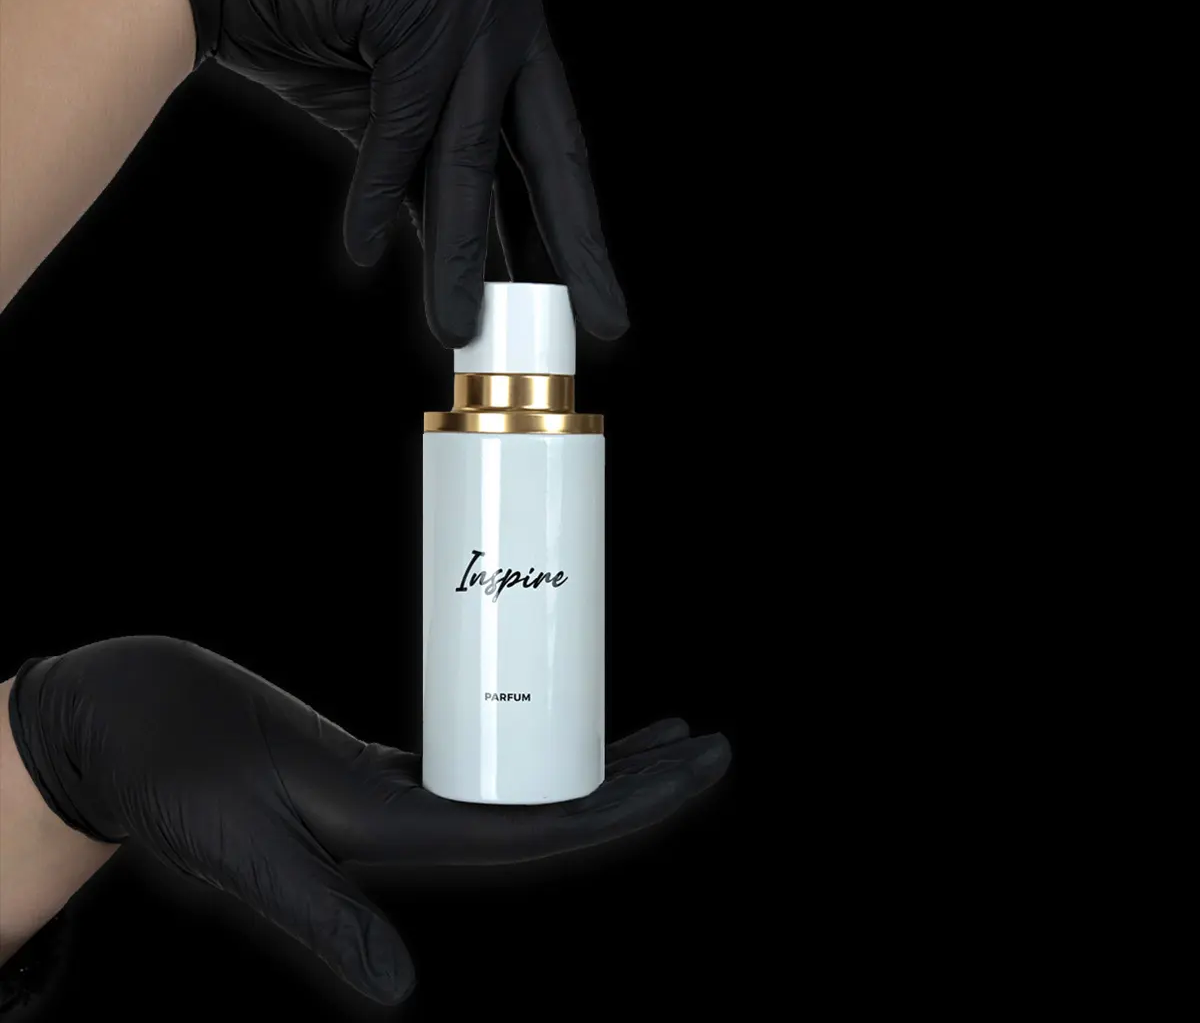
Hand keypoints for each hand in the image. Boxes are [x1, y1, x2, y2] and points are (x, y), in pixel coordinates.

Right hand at [8, 636, 729, 1003]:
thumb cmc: (172, 784)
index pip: (542, 832)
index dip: (626, 801)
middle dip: (637, 782)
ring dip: (592, 762)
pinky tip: (553, 716)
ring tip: (662, 732)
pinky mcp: (378, 773)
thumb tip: (402, 1000)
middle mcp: (414, 830)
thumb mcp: (239, 855)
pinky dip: (526, 736)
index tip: (697, 762)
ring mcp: (400, 801)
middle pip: (551, 810)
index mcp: (398, 846)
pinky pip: (477, 757)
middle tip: (710, 742)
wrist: (127, 729)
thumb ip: (318, 923)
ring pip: (520, 784)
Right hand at [114, 0, 628, 346]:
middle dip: (572, 251)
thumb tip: (478, 276)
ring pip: (469, 155)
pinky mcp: (429, 0)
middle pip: (548, 157)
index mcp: (518, 37)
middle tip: (601, 325)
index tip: (596, 302)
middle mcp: (514, 9)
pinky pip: (405, 125)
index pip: (554, 155)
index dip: (573, 237)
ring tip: (458, 329)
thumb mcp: (394, 124)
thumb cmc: (309, 29)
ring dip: (459, 254)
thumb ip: (441, 184)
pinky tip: (362, 250)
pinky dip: (376, 193)